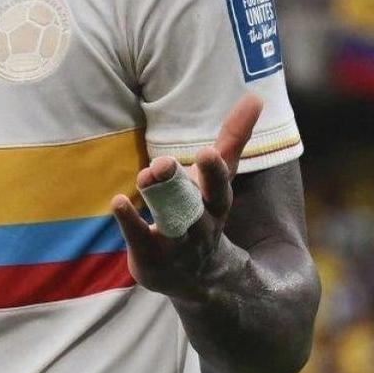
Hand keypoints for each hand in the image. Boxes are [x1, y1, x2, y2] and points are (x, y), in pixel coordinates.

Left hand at [111, 93, 261, 298]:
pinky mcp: (150, 256)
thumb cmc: (205, 213)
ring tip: (145, 174)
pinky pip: (139, 238)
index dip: (214, 171)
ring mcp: (175, 244)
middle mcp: (199, 224)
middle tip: (164, 162)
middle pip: (195, 205)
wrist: (198, 276)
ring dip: (157, 199)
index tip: (208, 151)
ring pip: (170, 222)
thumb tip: (256, 96)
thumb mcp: (219, 179)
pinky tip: (117, 202)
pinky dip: (130, 221)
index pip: (219, 186)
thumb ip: (233, 139)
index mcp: (216, 203)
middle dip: (181, 185)